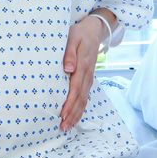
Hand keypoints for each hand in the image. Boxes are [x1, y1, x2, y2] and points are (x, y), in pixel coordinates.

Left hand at [59, 15, 107, 130]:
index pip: (75, 88)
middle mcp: (87, 74)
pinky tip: (74, 116)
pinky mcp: (88, 78)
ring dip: (76, 114)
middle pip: (80, 98)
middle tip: (63, 127)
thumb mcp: (73, 37)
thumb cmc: (80, 33)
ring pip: (84, 100)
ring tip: (67, 127)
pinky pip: (85, 96)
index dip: (69, 103)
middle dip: (72, 114)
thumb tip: (68, 68)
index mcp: (82, 65)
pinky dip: (80, 108)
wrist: (94, 30)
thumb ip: (70, 53)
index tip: (62, 115)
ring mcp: (89, 77)